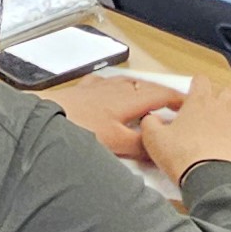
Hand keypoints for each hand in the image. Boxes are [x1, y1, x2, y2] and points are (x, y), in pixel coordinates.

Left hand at [52, 75, 184, 157]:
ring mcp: (95, 88)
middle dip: (160, 92)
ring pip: (124, 83)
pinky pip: (101, 84)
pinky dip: (111, 87)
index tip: (189, 104)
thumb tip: (159, 147)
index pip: (160, 95)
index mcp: (127, 100)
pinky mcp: (79, 92)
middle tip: (170, 101)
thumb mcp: (115, 143)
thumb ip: (139, 145)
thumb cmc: (77, 128)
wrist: (41, 119)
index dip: (177, 99)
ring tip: (144, 95)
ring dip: (137, 88)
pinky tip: (106, 91)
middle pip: (144, 86)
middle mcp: (113, 89)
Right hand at [139, 76, 230, 186]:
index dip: (196, 88)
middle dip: (219, 101)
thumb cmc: (186, 159)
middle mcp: (228, 106)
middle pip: (226, 93)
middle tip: (209, 119)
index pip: (200, 81)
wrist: (217, 181)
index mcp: (201, 102)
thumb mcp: (155, 141)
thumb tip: (149, 119)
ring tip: (229, 134)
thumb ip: (150, 125)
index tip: (191, 98)